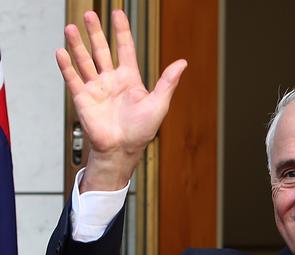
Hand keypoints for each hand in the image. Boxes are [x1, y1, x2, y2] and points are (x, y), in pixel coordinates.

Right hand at [56, 10, 186, 190]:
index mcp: (130, 79)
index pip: (125, 49)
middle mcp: (111, 80)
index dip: (122, 31)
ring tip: (71, 28)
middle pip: (102, 50)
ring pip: (85, 61)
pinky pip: (73, 78)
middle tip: (90, 14)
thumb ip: (168, 82)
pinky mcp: (83, 98)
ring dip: (78, 45)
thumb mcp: (158, 104)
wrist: (122, 150)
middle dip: (96, 32)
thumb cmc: (141, 131)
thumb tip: (182, 62)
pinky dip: (66, 65)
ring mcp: (96, 88)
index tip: (117, 13)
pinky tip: (61, 51)